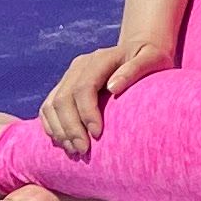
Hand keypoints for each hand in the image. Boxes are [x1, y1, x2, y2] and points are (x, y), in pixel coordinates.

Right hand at [38, 38, 167, 157]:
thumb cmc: (150, 58)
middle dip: (71, 128)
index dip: (87, 113)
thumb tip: (113, 87)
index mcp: (100, 58)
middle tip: (84, 151)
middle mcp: (79, 66)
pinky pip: (48, 108)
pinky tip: (64, 143)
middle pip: (63, 99)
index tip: (98, 135)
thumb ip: (135, 69)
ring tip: (75, 151)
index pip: (84, 87)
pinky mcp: (64, 86)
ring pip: (51, 105)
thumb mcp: (152, 58)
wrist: (139, 49)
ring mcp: (69, 76)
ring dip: (60, 131)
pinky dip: (51, 127)